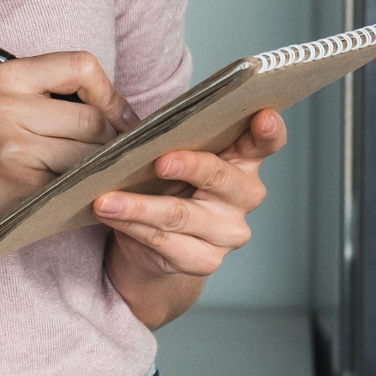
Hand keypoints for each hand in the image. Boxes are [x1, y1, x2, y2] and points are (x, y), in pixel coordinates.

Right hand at [0, 51, 125, 255]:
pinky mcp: (21, 175)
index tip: (120, 121)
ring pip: (91, 148)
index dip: (111, 95)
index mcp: (7, 76)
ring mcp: (11, 139)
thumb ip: (59, 102)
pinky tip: (86, 194)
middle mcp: (5, 101)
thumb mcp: (10, 114)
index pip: (82, 66)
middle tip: (116, 159)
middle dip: (114, 141)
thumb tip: (129, 114)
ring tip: (100, 177)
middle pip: (93, 114)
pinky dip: (92, 187)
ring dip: (106, 168)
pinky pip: (79, 177)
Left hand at [96, 109, 285, 286]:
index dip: (268, 130)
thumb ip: (173, 139)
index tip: (263, 115)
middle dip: (190, 166)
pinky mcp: (206, 260)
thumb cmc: (166, 183)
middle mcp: (244, 196)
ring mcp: (229, 232)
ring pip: (182, 215)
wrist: (155, 242)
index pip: (264, 142)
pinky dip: (132, 226)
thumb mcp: (172, 154)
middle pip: (221, 177)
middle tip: (160, 161)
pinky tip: (111, 217)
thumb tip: (137, 130)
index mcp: (242, 160)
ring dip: (139, 206)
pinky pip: (164, 241)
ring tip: (107, 200)